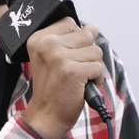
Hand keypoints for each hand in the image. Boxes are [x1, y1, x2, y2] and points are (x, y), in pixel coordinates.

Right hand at [22, 17, 103, 138]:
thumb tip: (93, 27)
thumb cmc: (52, 87)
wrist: (46, 115)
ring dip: (92, 67)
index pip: (70, 23)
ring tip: (77, 78)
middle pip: (86, 35)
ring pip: (95, 51)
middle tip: (72, 69)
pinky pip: (99, 67)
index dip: (75, 40)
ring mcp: (60, 57)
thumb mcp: (53, 57)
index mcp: (39, 38)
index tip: (66, 56)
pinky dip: (96, 79)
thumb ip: (71, 39)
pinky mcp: (73, 71)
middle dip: (86, 54)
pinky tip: (83, 86)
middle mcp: (47, 44)